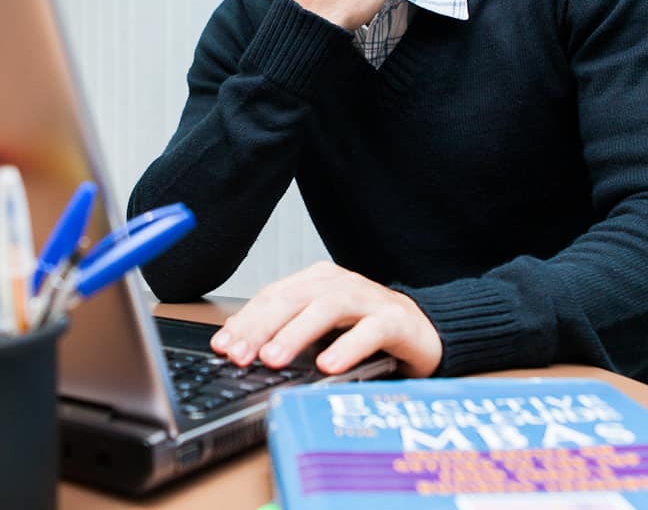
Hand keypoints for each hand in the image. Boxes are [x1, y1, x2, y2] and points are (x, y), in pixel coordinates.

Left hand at [209, 261, 441, 377]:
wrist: (426, 330)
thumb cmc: (367, 330)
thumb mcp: (322, 330)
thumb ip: (288, 332)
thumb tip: (242, 350)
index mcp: (316, 281)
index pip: (272, 296)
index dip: (245, 320)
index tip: (222, 345)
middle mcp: (339, 284)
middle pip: (291, 299)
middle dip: (260, 327)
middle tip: (239, 354)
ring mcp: (368, 299)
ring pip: (325, 308)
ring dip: (295, 334)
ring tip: (273, 358)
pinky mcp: (395, 320)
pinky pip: (369, 331)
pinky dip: (346, 348)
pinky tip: (328, 366)